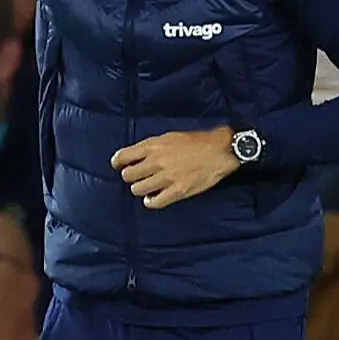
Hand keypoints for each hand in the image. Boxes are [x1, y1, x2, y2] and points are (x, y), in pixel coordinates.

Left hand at [112, 128, 238, 208]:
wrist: (220, 150)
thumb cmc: (196, 142)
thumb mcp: (169, 137)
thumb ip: (151, 147)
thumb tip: (135, 156)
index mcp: (153, 146)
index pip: (123, 157)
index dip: (118, 163)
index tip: (119, 166)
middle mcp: (156, 162)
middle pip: (128, 176)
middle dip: (130, 176)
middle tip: (137, 177)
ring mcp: (166, 178)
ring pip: (138, 190)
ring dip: (140, 189)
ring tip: (147, 187)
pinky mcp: (177, 191)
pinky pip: (154, 202)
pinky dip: (150, 201)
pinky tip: (153, 198)